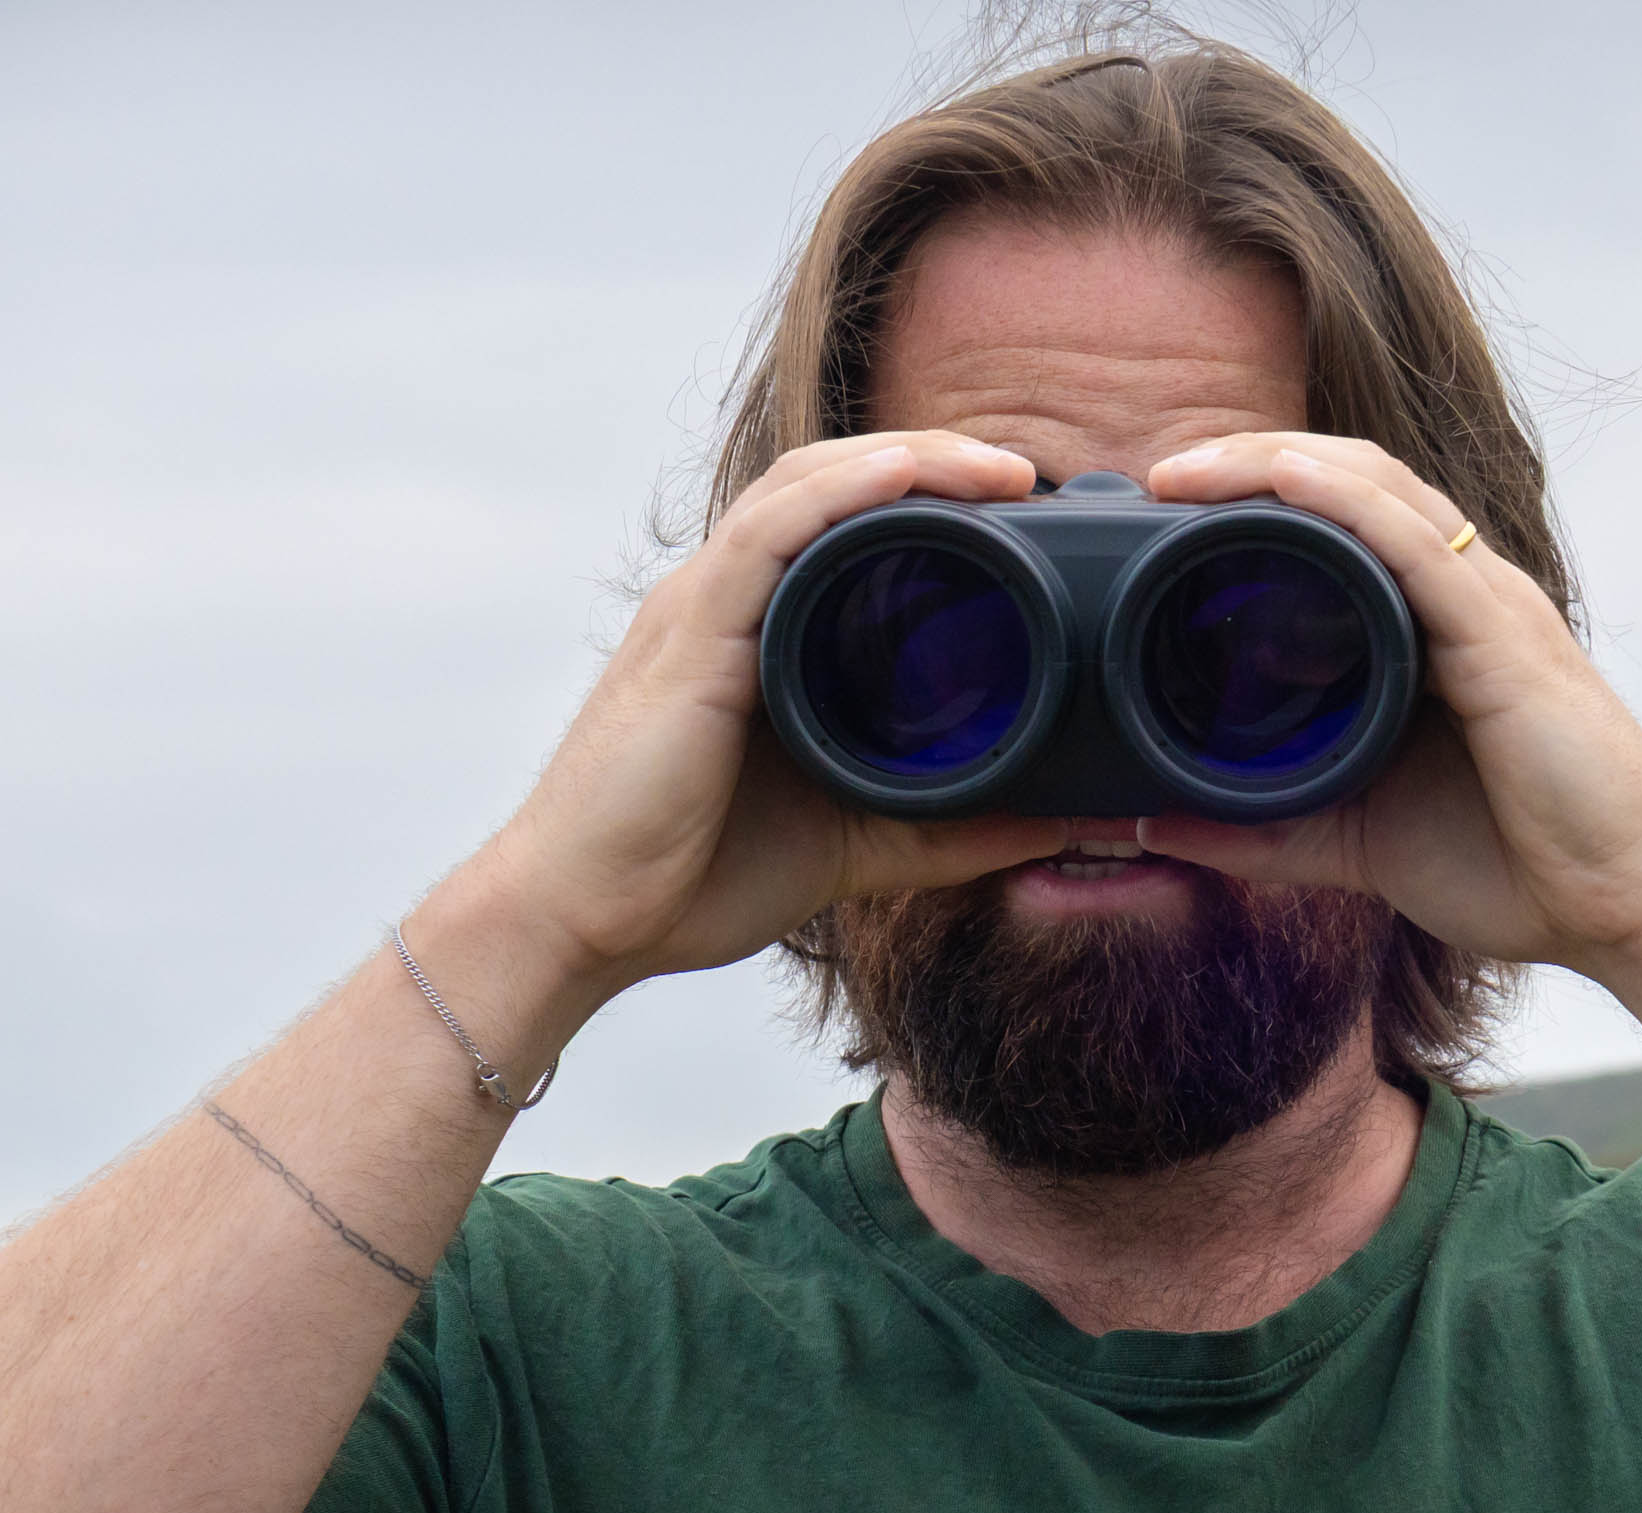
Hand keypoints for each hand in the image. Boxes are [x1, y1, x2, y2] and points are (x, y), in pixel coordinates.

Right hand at [470, 432, 1068, 999]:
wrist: (581, 922)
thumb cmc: (690, 877)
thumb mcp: (857, 848)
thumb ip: (953, 830)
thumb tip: (1060, 824)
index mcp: (760, 634)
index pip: (848, 527)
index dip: (933, 499)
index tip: (1028, 514)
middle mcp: (728, 601)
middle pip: (834, 483)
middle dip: (934, 461)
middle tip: (1031, 477)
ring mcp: (703, 610)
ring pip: (806, 487)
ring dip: (905, 460)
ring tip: (997, 467)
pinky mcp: (689, 637)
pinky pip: (765, 534)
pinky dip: (838, 494)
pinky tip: (902, 473)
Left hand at [1138, 435, 1641, 978]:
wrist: (1629, 908)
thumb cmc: (1523, 866)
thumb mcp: (1357, 841)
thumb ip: (1262, 829)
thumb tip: (1155, 825)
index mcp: (1436, 630)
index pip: (1344, 524)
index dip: (1258, 497)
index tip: (1166, 511)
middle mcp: (1466, 598)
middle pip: (1353, 482)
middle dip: (1253, 460)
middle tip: (1162, 473)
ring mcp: (1489, 608)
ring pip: (1378, 491)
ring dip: (1277, 462)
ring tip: (1189, 468)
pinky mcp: (1505, 639)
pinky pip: (1418, 544)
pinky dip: (1345, 501)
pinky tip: (1284, 478)